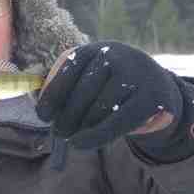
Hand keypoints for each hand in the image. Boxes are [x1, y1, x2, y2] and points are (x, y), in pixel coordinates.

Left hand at [36, 41, 182, 149]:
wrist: (156, 86)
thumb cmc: (107, 87)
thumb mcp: (86, 80)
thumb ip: (62, 90)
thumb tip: (37, 106)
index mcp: (93, 49)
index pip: (67, 71)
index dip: (52, 95)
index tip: (43, 116)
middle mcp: (114, 56)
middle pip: (82, 93)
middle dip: (67, 117)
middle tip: (60, 132)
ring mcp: (135, 74)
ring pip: (99, 109)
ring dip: (82, 128)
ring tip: (75, 137)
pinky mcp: (151, 97)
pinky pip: (118, 121)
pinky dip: (96, 136)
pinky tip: (81, 144)